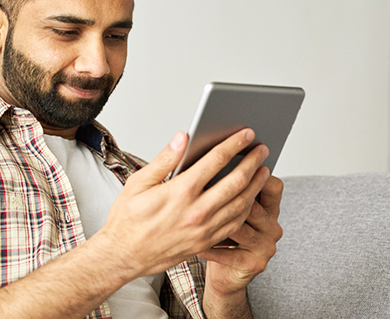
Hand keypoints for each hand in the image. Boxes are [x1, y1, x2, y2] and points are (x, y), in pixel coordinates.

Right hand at [91, 128, 270, 279]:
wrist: (124, 255)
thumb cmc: (128, 219)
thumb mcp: (138, 183)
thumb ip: (164, 159)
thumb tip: (182, 138)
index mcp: (180, 191)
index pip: (216, 160)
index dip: (234, 144)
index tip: (246, 134)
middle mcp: (196, 210)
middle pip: (236, 181)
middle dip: (253, 162)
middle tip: (263, 150)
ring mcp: (204, 229)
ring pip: (241, 203)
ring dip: (256, 185)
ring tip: (264, 171)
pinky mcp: (206, 242)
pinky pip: (235, 223)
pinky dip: (247, 208)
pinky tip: (250, 199)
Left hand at [200, 171, 283, 317]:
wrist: (222, 273)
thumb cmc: (218, 233)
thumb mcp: (223, 206)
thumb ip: (221, 184)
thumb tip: (204, 157)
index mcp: (268, 207)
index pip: (274, 186)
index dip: (259, 174)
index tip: (237, 163)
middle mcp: (272, 225)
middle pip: (255, 205)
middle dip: (231, 194)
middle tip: (207, 185)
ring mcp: (266, 246)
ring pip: (242, 228)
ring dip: (219, 221)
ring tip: (199, 214)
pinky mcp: (254, 264)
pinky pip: (230, 253)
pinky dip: (211, 249)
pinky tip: (196, 243)